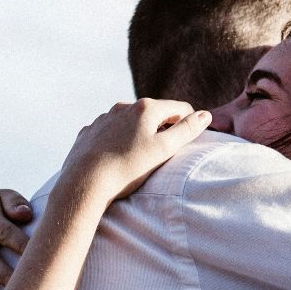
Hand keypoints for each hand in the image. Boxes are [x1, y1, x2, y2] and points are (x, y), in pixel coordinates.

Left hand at [58, 100, 210, 201]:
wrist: (84, 182)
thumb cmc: (128, 168)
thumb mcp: (164, 150)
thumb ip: (186, 130)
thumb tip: (205, 115)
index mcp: (146, 108)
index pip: (180, 108)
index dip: (188, 124)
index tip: (187, 142)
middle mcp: (123, 107)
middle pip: (154, 113)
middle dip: (163, 129)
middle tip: (163, 154)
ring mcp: (104, 118)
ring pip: (130, 122)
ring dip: (139, 134)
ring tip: (138, 158)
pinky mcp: (89, 132)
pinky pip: (110, 132)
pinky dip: (117, 140)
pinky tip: (116, 158)